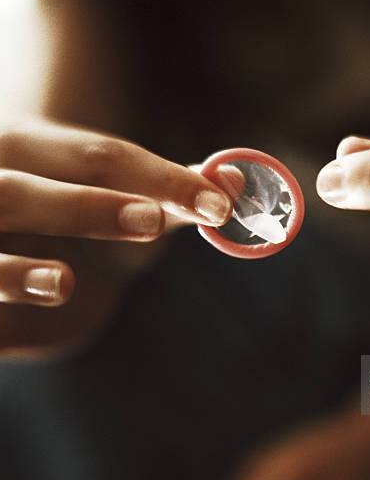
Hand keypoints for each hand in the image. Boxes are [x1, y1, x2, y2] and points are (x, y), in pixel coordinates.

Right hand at [0, 118, 231, 355]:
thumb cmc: (63, 212)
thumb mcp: (111, 196)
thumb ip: (169, 194)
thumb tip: (238, 181)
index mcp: (32, 151)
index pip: (100, 157)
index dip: (162, 179)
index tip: (218, 204)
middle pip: (24, 192)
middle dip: (86, 207)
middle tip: (151, 221)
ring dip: (15, 271)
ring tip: (64, 282)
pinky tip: (8, 329)